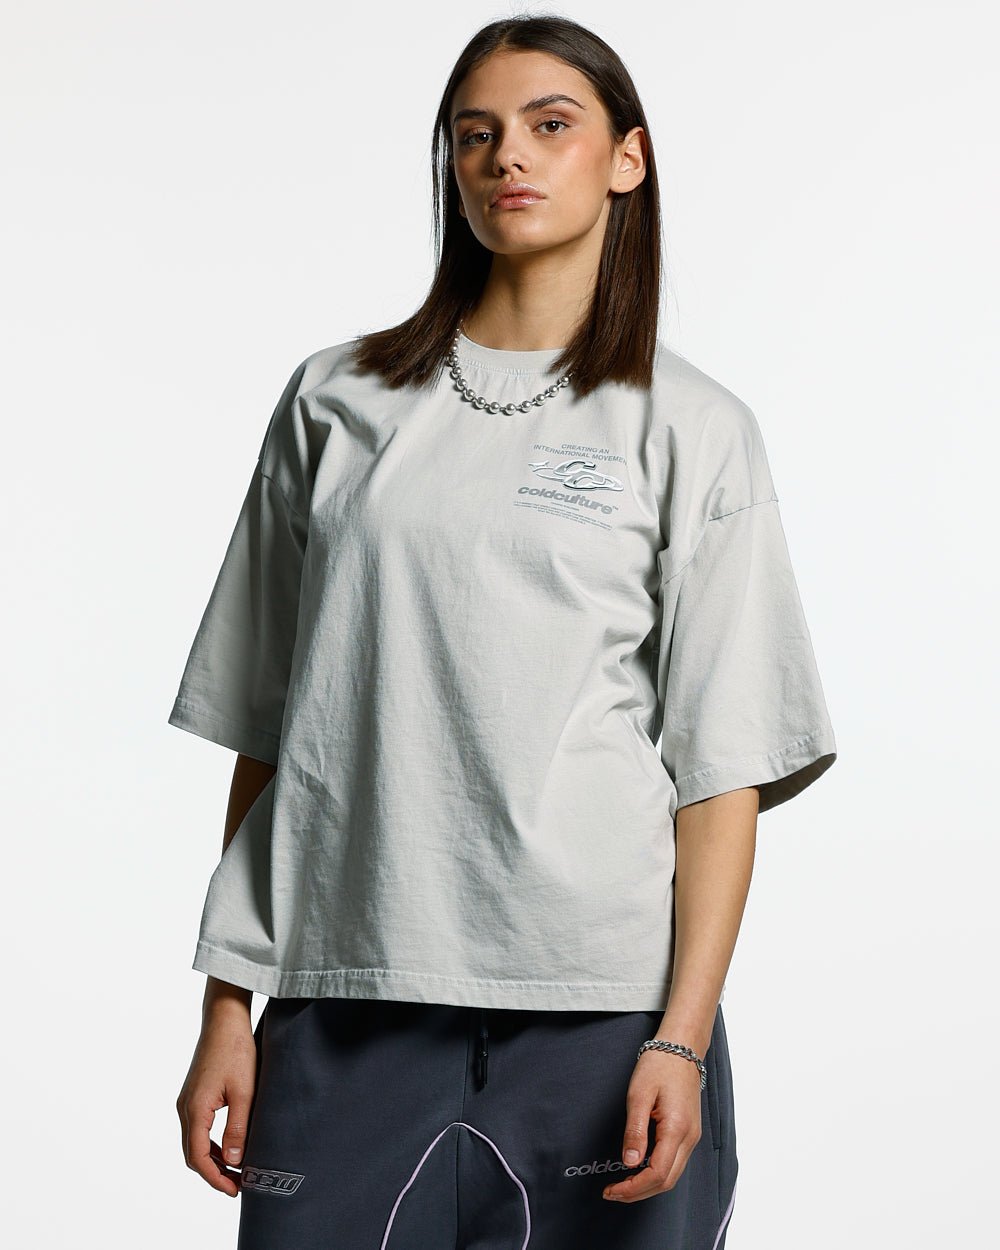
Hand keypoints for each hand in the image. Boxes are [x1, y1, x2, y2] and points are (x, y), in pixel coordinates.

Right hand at [176, 1001, 257, 1196]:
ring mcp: (187, 1101)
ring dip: (212, 1159)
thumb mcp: (244, 1090)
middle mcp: (185, 1108)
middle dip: (213, 1173)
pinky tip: (229, 1145)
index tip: (235, 1190)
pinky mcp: (194, 1094)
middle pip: (192, 1154)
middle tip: (238, 1185)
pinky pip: (197, 1128)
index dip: (216, 1178)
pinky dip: (210, 1143)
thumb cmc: (236, 1050)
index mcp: (195, 1109)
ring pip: (194, 1142)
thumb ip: (238, 1126)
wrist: (224, 1019)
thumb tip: (235, 1160)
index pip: (198, 1157)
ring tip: (237, 1169)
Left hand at [601, 1048, 702, 1203]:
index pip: (657, 1174)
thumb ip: (635, 1130)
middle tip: (613, 1192)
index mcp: (677, 1129)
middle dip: (639, 1193)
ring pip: (672, 1175)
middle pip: (666, 1181)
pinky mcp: (689, 1133)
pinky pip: (674, 1163)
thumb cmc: (660, 1065)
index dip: (634, 1188)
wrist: (682, 1048)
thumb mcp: (639, 1094)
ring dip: (647, 1186)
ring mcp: (692, 1137)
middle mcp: (689, 1138)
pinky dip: (656, 1174)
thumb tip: (630, 1163)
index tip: (612, 1189)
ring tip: (622, 1185)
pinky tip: (638, 1170)